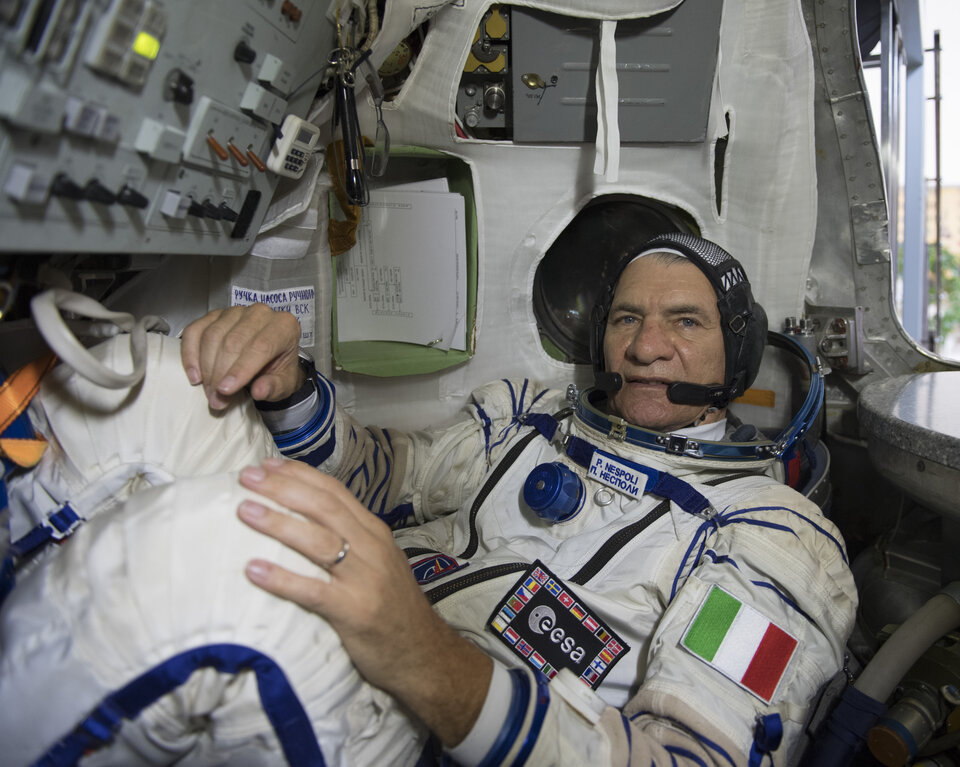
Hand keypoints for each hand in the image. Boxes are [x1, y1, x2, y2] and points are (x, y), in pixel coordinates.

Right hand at [180, 304, 302, 409]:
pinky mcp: (214, 315)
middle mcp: (260, 313)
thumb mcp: (284, 384)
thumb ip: (274, 387)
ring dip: (206, 367)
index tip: (225, 390)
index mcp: (284, 326)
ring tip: (209, 391)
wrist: (270, 360)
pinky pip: (195, 330)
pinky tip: (194, 375)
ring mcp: (235, 311)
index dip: (240, 369)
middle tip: (215, 398)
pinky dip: (190, 353)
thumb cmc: (278, 370)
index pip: (260, 346)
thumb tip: (259, 391)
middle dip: (220, 373)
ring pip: (213, 335)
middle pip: (233, 341)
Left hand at [236, 458, 491, 745]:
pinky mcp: (355, 612)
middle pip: (324, 508)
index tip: (268, 464)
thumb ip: (351, 541)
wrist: (424, 654)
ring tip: (245, 511)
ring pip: (318, 542)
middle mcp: (372, 548)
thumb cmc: (393, 609)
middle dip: (283, 488)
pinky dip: (282, 578)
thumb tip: (307, 521)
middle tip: (247, 477)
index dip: (300, 475)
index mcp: (375, 532)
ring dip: (278, 523)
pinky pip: (312, 591)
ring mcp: (365, 579)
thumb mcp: (379, 563)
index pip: (335, 492)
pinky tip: (253, 570)